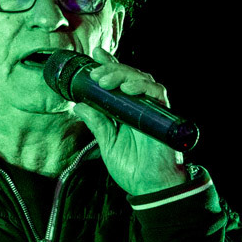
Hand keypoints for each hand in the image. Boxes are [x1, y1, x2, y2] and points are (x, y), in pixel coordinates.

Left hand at [72, 48, 187, 194]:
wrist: (150, 187)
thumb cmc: (133, 168)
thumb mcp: (107, 143)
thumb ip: (97, 123)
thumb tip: (79, 106)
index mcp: (127, 111)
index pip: (119, 81)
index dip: (109, 65)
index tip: (95, 54)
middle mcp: (140, 106)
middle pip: (129, 75)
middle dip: (111, 69)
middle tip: (94, 73)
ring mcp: (152, 110)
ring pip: (141, 79)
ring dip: (122, 74)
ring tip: (104, 80)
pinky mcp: (162, 116)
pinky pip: (156, 93)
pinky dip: (142, 87)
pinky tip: (127, 88)